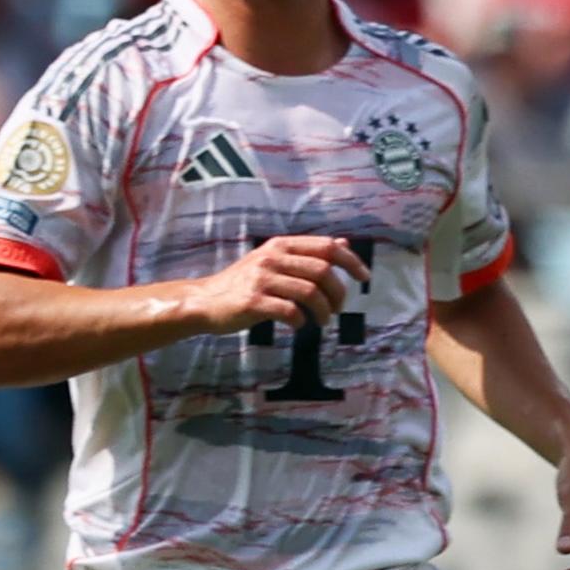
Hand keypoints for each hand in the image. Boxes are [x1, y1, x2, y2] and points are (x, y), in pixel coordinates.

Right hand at [185, 234, 364, 334]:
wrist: (205, 301)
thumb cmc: (244, 283)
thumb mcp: (275, 260)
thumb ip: (307, 253)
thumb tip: (344, 244)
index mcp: (281, 245)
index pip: (327, 247)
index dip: (351, 262)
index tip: (364, 277)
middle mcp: (272, 257)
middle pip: (323, 271)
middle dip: (338, 294)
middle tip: (336, 310)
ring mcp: (261, 279)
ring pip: (310, 292)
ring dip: (323, 311)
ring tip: (322, 321)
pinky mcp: (253, 301)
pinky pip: (289, 311)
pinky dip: (300, 321)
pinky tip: (298, 325)